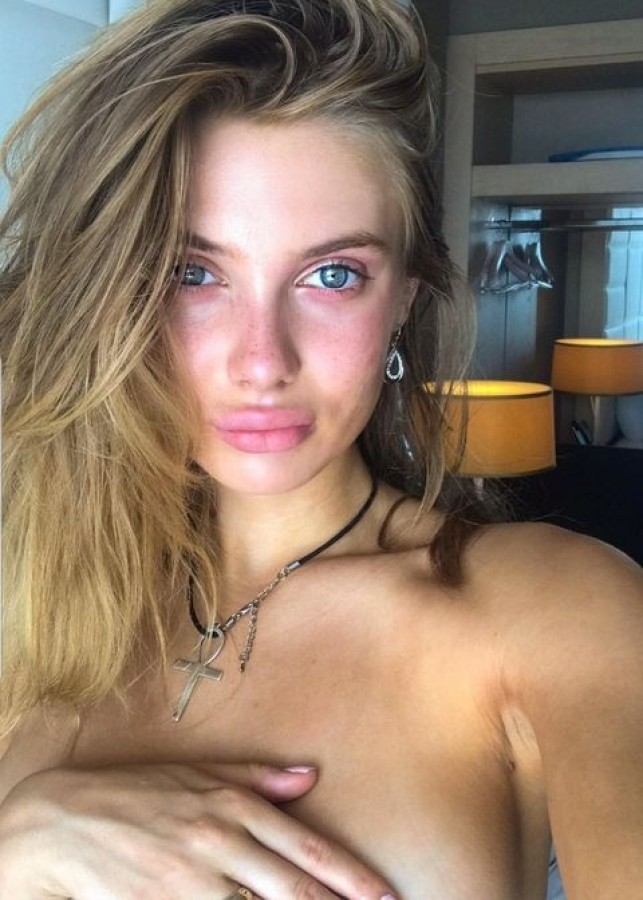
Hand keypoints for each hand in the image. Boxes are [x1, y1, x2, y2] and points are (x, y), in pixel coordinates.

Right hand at [0, 761, 396, 898]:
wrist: (64, 821)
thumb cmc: (139, 793)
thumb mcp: (198, 773)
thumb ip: (257, 777)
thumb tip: (309, 775)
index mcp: (232, 805)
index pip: (306, 846)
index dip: (350, 876)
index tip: (384, 896)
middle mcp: (219, 841)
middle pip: (293, 888)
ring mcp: (192, 880)